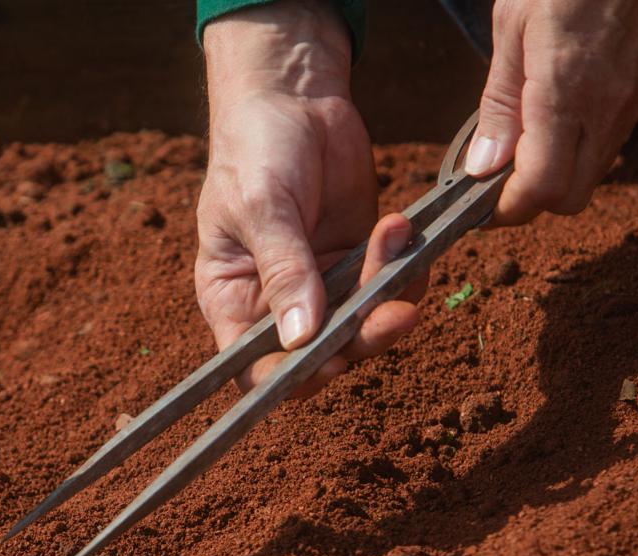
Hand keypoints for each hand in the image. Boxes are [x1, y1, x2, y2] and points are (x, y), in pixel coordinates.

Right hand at [196, 1, 422, 393]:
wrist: (293, 96)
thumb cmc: (255, 149)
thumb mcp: (263, 208)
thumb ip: (285, 271)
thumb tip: (301, 339)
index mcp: (232, 301)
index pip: (255, 368)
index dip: (292, 377)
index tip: (330, 359)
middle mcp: (276, 304)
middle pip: (321, 354)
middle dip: (360, 337)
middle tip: (394, 312)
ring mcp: (322, 283)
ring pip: (364, 323)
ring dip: (388, 294)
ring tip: (394, 235)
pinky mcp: (359, 258)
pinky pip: (390, 285)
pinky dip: (405, 266)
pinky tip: (402, 227)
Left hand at [466, 0, 637, 224]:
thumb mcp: (512, 28)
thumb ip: (498, 103)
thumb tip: (484, 164)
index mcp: (567, 92)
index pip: (540, 188)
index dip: (505, 210)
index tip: (478, 207)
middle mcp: (609, 106)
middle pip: (570, 196)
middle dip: (530, 201)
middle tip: (495, 182)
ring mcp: (635, 99)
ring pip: (594, 171)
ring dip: (556, 173)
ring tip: (522, 143)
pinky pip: (611, 139)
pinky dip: (579, 146)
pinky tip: (556, 117)